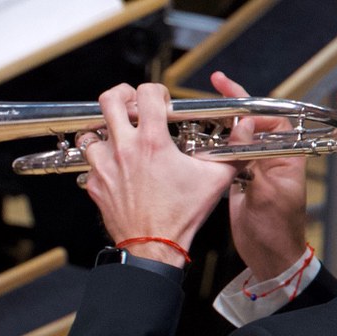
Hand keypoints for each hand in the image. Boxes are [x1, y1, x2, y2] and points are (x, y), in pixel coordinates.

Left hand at [78, 83, 236, 264]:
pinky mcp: (94, 183)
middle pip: (108, 100)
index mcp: (152, 142)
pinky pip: (90, 161)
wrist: (154, 245)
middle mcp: (124, 149)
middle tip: (130, 102)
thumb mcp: (217, 177)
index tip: (160, 100)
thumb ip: (235, 147)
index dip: (155, 90)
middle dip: (120, 94)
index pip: (146, 93)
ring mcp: (104, 166)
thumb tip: (246, 127)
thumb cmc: (183, 213)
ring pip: (91, 132)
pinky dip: (101, 158)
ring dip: (105, 129)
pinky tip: (116, 164)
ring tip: (119, 135)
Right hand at [212, 71, 308, 280]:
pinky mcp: (236, 180)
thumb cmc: (277, 228)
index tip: (227, 91)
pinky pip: (223, 157)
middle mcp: (269, 157)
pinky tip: (194, 140)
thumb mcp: (268, 191)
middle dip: (231, 106)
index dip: (249, 104)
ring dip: (216, 126)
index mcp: (285, 156)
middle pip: (250, 124)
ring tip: (196, 111)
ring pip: (234, 138)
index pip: (270, 119)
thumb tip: (244, 125)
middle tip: (212, 87)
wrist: (269, 256)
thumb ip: (256, 157)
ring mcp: (252, 168)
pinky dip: (209, 147)